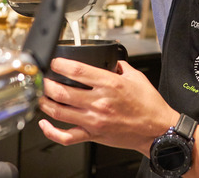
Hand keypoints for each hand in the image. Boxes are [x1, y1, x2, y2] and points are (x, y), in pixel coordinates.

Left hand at [38, 59, 178, 152]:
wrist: (157, 130)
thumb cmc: (149, 106)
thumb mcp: (137, 78)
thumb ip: (122, 67)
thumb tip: (112, 61)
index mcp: (110, 84)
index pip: (77, 71)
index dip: (60, 64)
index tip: (55, 62)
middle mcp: (99, 102)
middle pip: (62, 91)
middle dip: (47, 84)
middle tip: (44, 79)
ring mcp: (94, 120)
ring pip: (59, 112)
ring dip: (45, 103)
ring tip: (42, 96)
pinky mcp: (93, 135)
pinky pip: (66, 136)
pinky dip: (50, 131)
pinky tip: (45, 124)